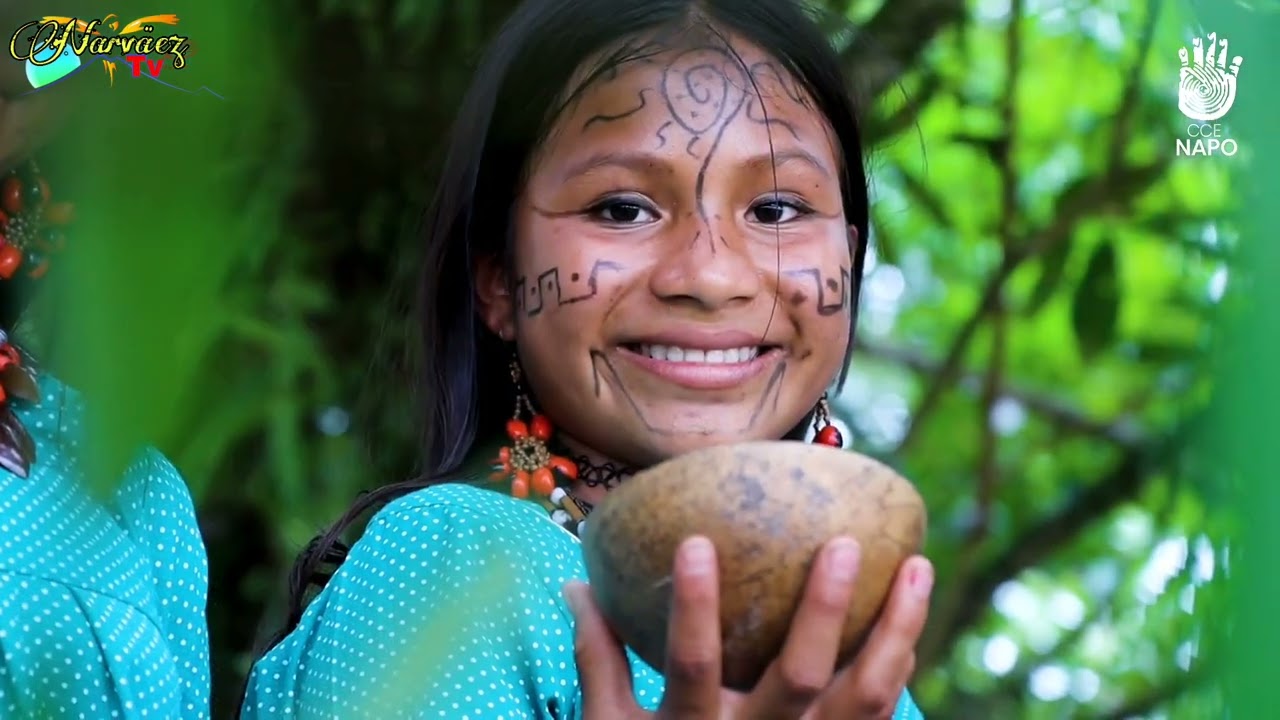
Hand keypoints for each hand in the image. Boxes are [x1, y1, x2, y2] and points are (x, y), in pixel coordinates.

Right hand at [567, 535, 932, 719]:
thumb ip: (598, 657)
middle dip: (824, 609)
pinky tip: (909, 622)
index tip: (697, 540)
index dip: (694, 605)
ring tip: (917, 567)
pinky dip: (898, 666)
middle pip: (796, 675)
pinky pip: (881, 716)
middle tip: (844, 544)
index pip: (689, 663)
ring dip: (896, 630)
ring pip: (865, 695)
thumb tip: (576, 584)